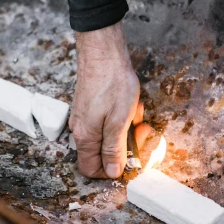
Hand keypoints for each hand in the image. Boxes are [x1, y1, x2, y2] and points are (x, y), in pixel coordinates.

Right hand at [70, 21, 151, 177]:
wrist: (102, 51)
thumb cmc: (111, 83)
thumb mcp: (118, 122)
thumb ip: (114, 149)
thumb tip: (113, 172)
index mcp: (85, 137)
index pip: (91, 169)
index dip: (111, 170)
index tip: (130, 161)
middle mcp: (81, 129)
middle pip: (103, 152)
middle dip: (126, 145)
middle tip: (141, 132)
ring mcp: (85, 117)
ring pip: (109, 135)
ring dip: (127, 129)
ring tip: (137, 113)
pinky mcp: (91, 106)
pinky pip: (109, 120)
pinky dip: (123, 116)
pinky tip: (132, 105)